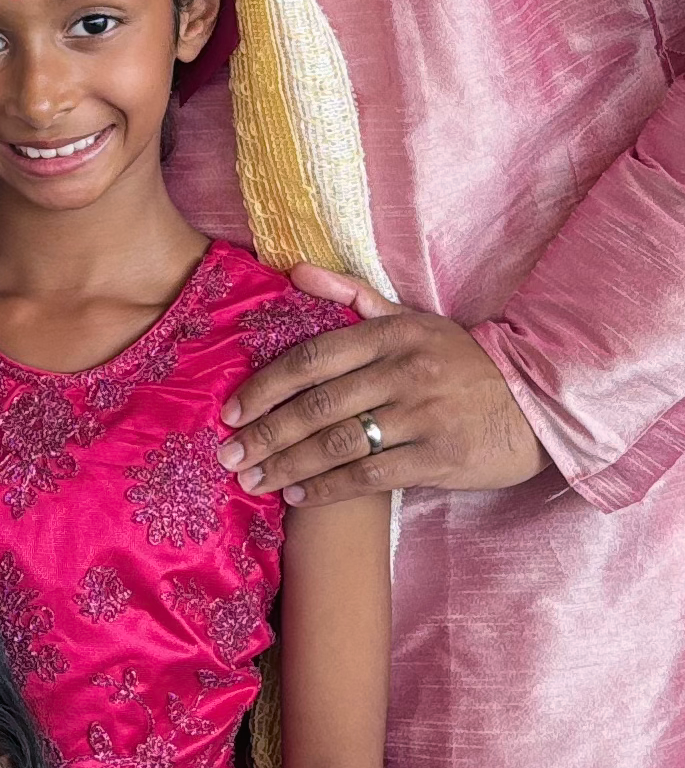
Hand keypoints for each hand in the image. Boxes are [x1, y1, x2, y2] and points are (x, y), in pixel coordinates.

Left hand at [217, 266, 546, 506]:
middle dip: (266, 433)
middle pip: (318, 405)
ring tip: (254, 480)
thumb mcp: (412, 319)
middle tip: (230, 454)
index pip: (312, 358)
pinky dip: (329, 489)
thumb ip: (351, 296)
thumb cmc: (461, 361)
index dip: (266, 386)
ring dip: (288, 464)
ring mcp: (422, 416)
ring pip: (339, 443)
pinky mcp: (439, 458)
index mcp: (391, 334)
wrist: (538, 400)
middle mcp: (403, 372)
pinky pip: (371, 476)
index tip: (231, 410)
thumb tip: (295, 271)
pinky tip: (299, 497)